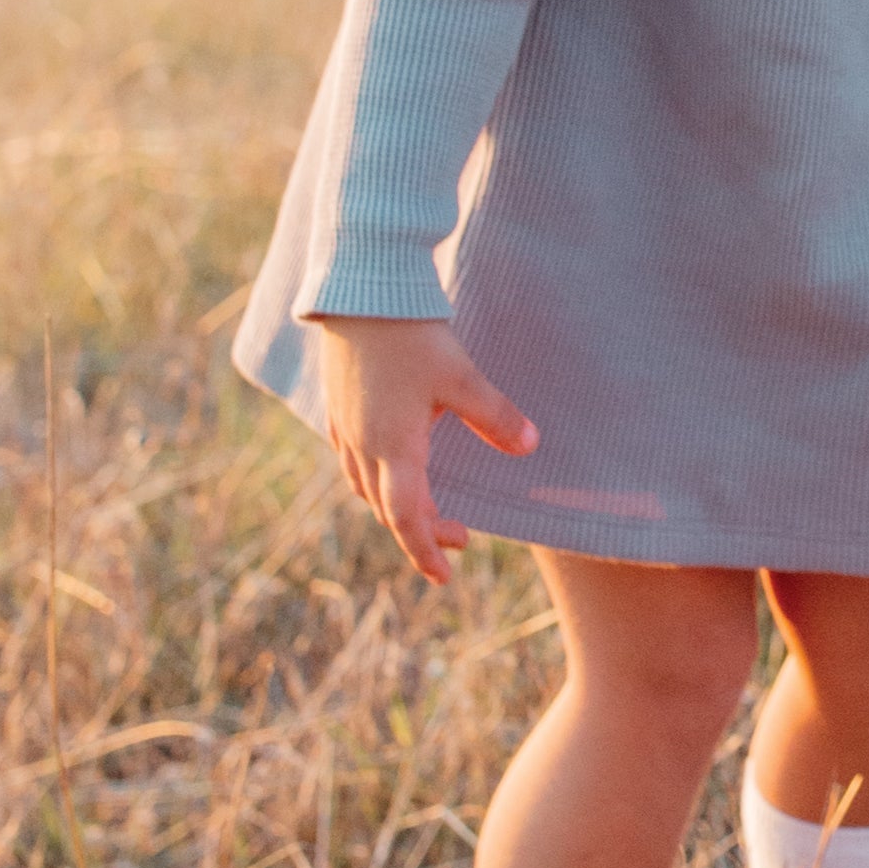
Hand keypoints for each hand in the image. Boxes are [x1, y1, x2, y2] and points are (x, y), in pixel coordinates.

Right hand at [304, 315, 537, 584]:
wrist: (358, 289)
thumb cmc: (410, 333)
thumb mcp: (461, 376)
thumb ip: (495, 417)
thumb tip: (530, 447)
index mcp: (393, 446)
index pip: (407, 518)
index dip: (426, 551)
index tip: (447, 577)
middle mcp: (362, 444)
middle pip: (388, 507)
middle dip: (422, 529)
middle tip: (461, 537)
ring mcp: (345, 426)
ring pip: (366, 486)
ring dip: (398, 505)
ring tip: (430, 506)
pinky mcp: (337, 406)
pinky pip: (353, 459)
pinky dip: (376, 477)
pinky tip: (394, 463)